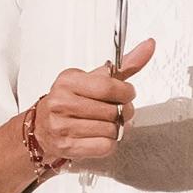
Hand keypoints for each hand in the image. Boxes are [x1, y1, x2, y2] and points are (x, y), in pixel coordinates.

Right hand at [33, 37, 151, 169]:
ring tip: (107, 123)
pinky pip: (104, 147)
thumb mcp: (93, 79)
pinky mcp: (67, 147)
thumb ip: (124, 65)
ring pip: (111, 130)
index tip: (127, 93)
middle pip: (112, 111)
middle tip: (119, 111)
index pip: (108, 87)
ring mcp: (62, 126)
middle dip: (123, 112)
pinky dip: (109, 143)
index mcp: (68, 81)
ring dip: (116, 128)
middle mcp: (61, 102)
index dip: (126, 92)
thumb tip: (149, 46)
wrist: (43, 127)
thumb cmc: (71, 100)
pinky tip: (100, 136)